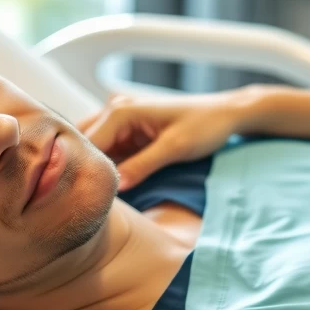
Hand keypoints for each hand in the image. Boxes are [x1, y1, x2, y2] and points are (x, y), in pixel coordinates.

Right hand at [76, 88, 260, 189]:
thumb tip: (116, 188)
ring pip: (95, 150)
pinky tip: (109, 188)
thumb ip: (142, 166)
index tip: (82, 197)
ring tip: (94, 196)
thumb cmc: (205, 125)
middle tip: (84, 198)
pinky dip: (108, 168)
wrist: (226, 114)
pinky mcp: (131, 134)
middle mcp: (115, 111)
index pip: (88, 144)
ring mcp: (122, 122)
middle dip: (84, 168)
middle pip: (84, 145)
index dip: (83, 170)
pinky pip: (110, 152)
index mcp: (121, 111)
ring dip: (96, 169)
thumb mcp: (174, 148)